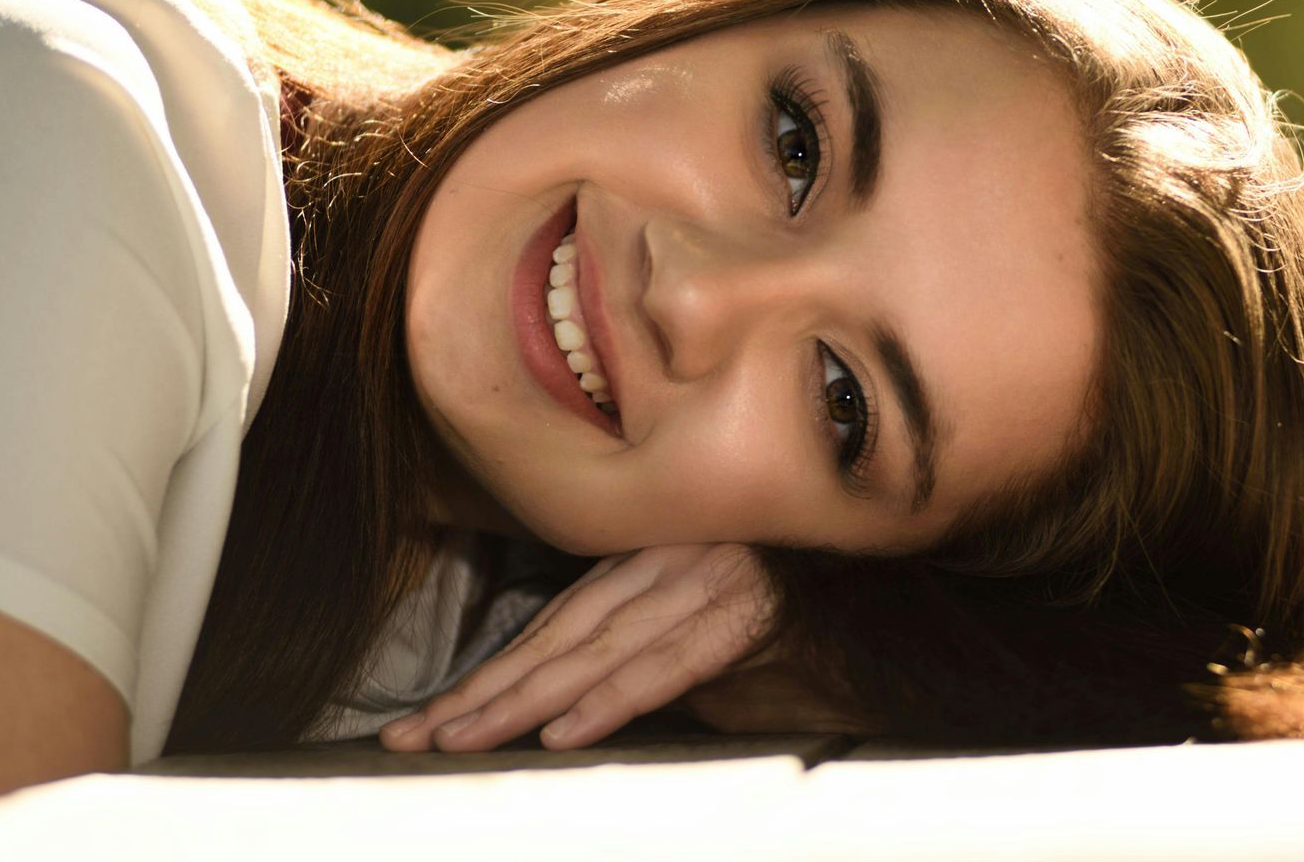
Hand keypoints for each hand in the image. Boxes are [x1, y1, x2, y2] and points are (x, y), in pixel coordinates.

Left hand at [378, 542, 773, 751]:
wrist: (886, 618)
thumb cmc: (790, 639)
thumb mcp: (699, 652)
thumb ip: (636, 661)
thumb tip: (563, 702)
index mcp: (650, 564)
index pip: (552, 625)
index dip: (487, 674)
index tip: (426, 721)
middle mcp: (670, 562)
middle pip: (561, 636)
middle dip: (483, 693)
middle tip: (417, 739)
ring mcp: (709, 580)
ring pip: (601, 648)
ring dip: (527, 700)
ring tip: (467, 740)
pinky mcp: (749, 615)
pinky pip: (671, 662)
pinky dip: (616, 698)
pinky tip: (566, 731)